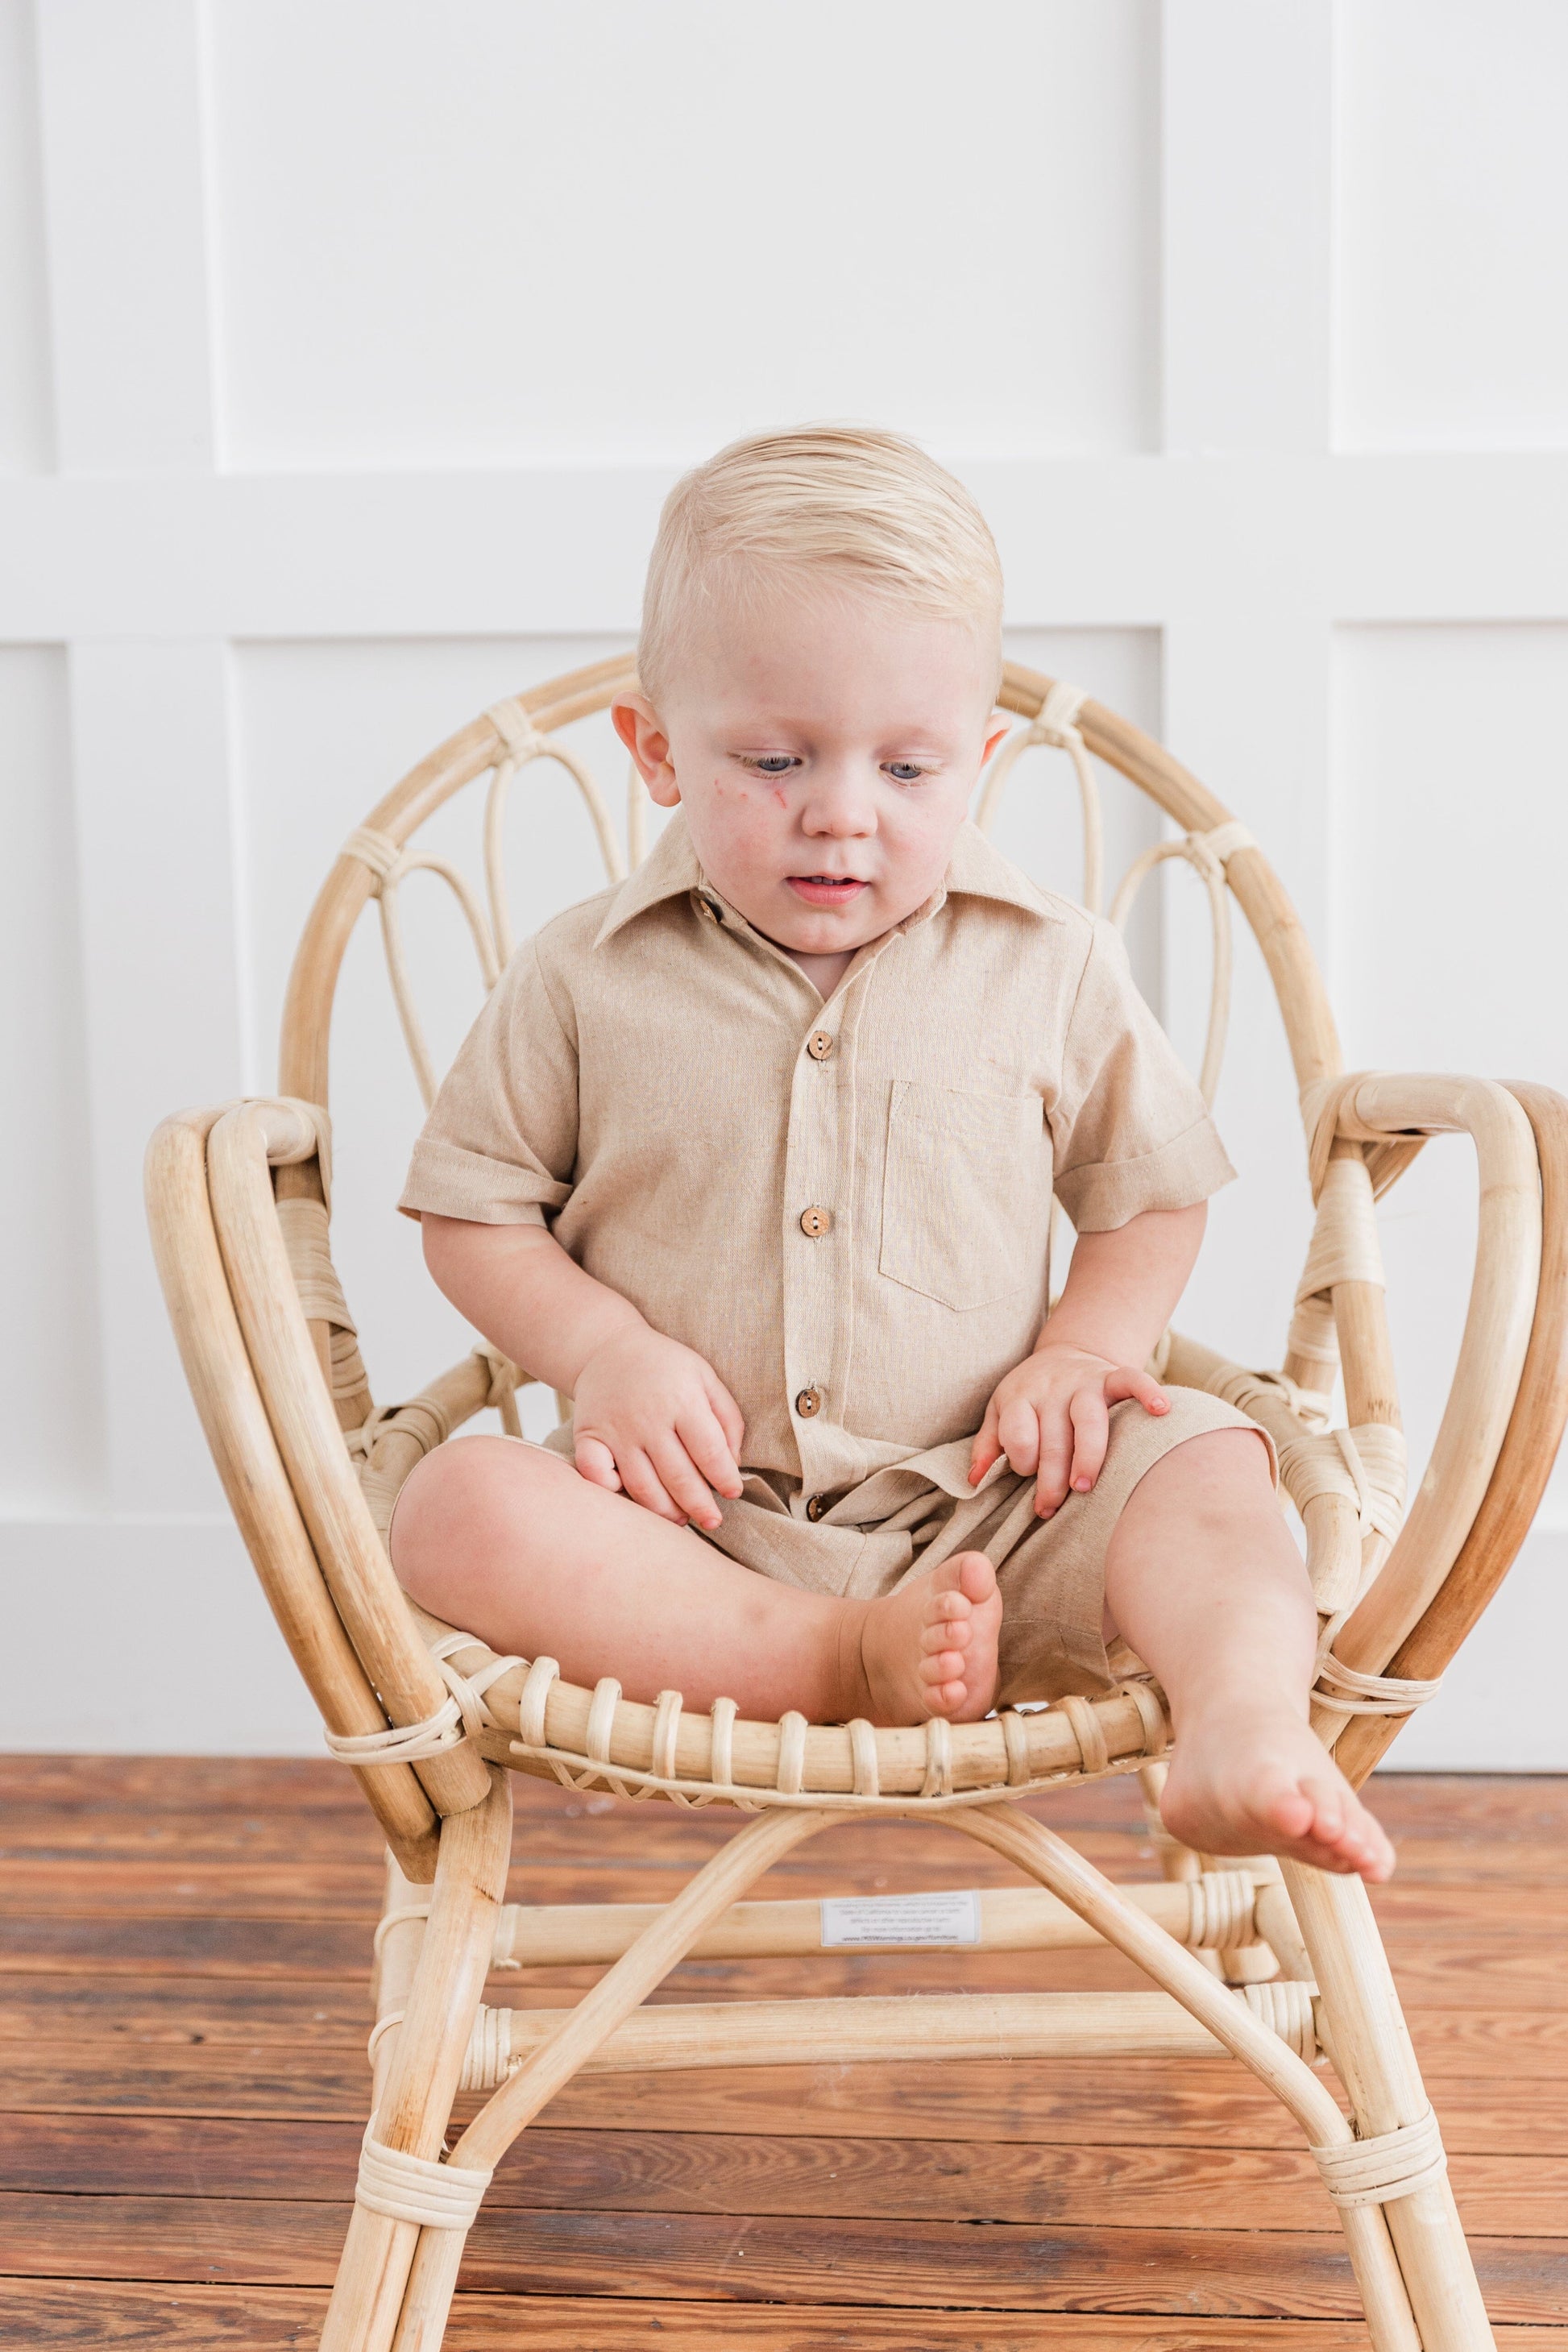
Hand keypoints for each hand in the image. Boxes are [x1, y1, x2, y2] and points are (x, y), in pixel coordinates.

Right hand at [571, 1325, 745, 1529]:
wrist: (608, 1347)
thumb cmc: (665, 1367)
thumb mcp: (705, 1377)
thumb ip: (727, 1418)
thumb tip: (732, 1463)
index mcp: (682, 1399)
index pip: (709, 1451)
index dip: (725, 1478)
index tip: (733, 1492)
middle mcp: (648, 1418)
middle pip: (678, 1476)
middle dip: (699, 1505)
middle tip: (712, 1520)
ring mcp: (616, 1430)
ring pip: (642, 1486)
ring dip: (664, 1511)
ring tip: (681, 1520)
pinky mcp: (588, 1437)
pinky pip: (596, 1475)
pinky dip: (610, 1492)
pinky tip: (630, 1500)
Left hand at [969, 1342, 1168, 1517]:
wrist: (1065, 1352)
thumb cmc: (1029, 1395)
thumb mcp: (999, 1411)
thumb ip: (988, 1445)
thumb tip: (974, 1482)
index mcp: (1020, 1398)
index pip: (1018, 1436)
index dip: (1022, 1462)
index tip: (1029, 1478)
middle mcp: (1051, 1390)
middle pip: (1052, 1438)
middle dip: (1052, 1478)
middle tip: (1050, 1508)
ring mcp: (1084, 1382)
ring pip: (1088, 1419)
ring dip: (1087, 1455)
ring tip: (1085, 1485)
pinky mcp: (1111, 1375)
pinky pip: (1132, 1378)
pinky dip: (1148, 1391)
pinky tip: (1162, 1410)